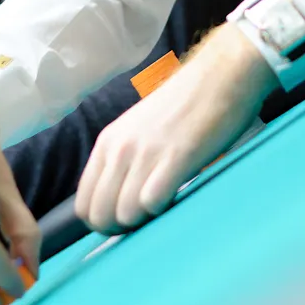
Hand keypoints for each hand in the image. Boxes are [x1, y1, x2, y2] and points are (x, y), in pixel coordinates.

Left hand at [75, 23, 276, 233]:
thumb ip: (124, 159)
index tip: (126, 220)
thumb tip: (118, 200)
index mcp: (109, 140)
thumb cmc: (187, 104)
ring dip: (144, 222)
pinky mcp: (176, 157)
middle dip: (119, 229)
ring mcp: (146, 152)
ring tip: (165, 206)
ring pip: (124, 214)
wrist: (221, 75)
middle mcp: (120, 147)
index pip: (83, 203)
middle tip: (146, 220)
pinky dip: (163, 210)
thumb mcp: (140, 129)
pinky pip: (152, 202)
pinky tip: (178, 196)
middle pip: (99, 216)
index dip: (102, 222)